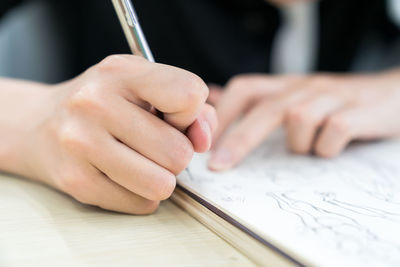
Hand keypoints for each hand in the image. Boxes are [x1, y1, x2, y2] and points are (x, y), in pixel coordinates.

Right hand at [2, 55, 215, 213]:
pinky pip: (141, 204)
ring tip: (141, 163)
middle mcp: (96, 103)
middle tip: (154, 146)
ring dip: (161, 179)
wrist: (38, 125)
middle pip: (178, 152)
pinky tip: (122, 177)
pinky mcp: (76, 181)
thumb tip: (203, 141)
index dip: (192, 114)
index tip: (173, 118)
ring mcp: (81, 143)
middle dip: (176, 155)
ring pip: (162, 184)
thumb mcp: (144, 88)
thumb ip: (191, 108)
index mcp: (121, 72)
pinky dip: (141, 195)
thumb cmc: (104, 105)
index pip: (189, 95)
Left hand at [208, 71, 399, 170]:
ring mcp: (332, 97)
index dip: (222, 115)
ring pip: (299, 118)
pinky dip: (326, 147)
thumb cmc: (334, 104)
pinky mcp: (358, 111)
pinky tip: (330, 151)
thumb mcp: (296, 99)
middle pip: (265, 108)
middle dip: (239, 139)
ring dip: (297, 144)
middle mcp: (304, 87)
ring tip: (308, 151)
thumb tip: (217, 106)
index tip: (206, 145)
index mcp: (285, 86)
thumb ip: (260, 105)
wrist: (392, 94)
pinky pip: (333, 129)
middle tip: (219, 167)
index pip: (245, 88)